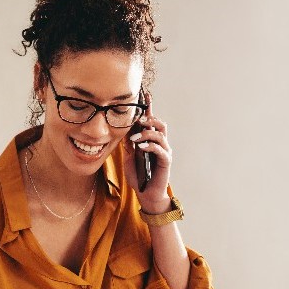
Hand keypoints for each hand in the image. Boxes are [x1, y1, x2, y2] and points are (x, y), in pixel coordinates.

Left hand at [122, 94, 172, 212]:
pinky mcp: (166, 162)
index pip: (150, 121)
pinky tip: (141, 147)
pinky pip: (161, 149)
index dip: (148, 108)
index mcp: (151, 141)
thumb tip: (122, 130)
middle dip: (149, 119)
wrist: (146, 194)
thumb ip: (128, 144)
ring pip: (161, 134)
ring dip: (147, 133)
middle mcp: (160, 144)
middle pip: (160, 124)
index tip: (144, 94)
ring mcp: (164, 152)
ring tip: (135, 139)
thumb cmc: (138, 176)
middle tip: (137, 121)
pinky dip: (151, 146)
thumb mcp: (129, 157)